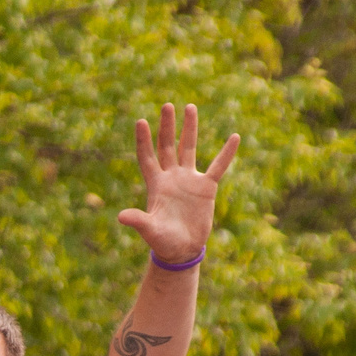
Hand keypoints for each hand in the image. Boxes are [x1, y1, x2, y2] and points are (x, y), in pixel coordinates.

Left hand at [117, 102, 239, 266]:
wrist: (183, 250)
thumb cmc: (163, 241)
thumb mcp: (150, 231)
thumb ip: (138, 221)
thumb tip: (121, 217)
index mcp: (156, 185)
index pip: (148, 157)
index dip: (143, 141)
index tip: (140, 121)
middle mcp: (171, 177)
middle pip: (167, 146)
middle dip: (167, 126)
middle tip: (167, 106)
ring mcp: (189, 180)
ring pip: (189, 148)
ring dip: (189, 129)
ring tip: (189, 107)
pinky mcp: (206, 188)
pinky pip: (218, 166)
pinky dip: (226, 153)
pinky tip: (234, 137)